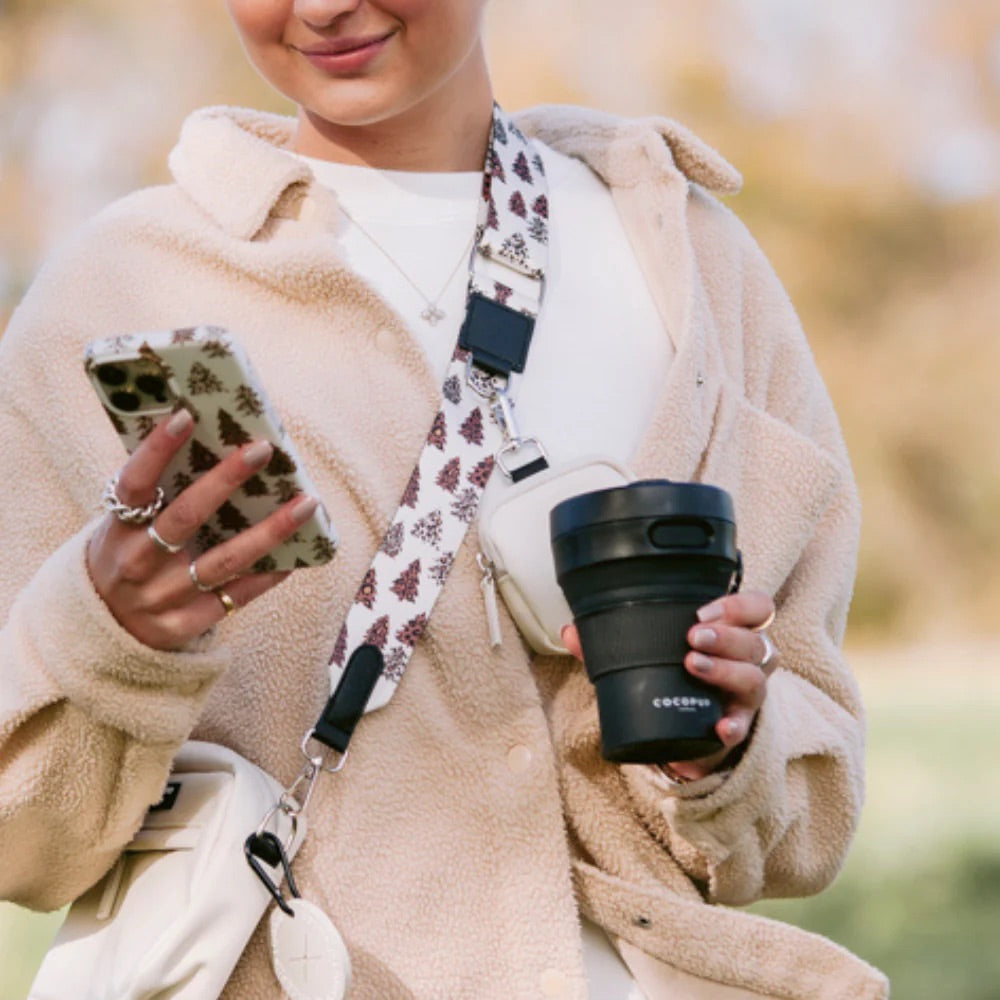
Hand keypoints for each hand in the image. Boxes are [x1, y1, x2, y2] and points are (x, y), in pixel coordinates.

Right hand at [88, 409, 317, 649]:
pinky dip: (267, 574)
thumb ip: (157, 493)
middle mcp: (137, 562)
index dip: (157, 449)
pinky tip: (295, 555)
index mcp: (117, 528)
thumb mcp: (124, 525)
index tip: (186, 415)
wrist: (105, 627)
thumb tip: (211, 440)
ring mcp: (162, 597)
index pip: (135, 482)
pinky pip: (235, 596)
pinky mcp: (185, 624)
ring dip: (269, 531)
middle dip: (226, 480)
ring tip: (306, 504)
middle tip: (262, 449)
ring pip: (223, 560)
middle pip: (186, 517)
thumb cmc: (129, 555)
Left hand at [561, 590, 777, 780]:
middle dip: (726, 636)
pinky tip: (720, 726)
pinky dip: (735, 725)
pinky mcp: (739, 724)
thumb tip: (570, 631)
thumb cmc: (673, 677)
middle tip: (693, 637)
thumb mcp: (647, 655)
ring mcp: (747, 694)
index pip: (757, 608)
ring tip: (694, 665)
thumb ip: (610, 642)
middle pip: (756, 641)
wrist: (687, 731)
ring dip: (728, 669)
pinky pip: (745, 725)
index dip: (737, 605)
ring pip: (756, 677)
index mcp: (731, 633)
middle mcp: (748, 661)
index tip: (701, 611)